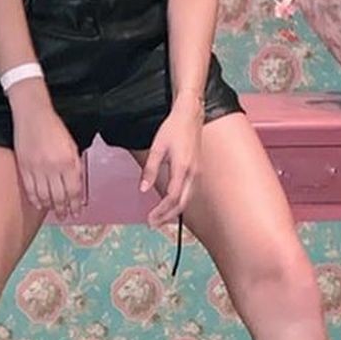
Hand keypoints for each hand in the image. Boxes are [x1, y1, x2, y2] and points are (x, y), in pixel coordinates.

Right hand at [11, 87, 84, 217]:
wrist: (32, 114)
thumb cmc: (54, 127)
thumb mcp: (71, 145)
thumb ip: (74, 165)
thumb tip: (76, 184)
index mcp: (68, 161)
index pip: (74, 190)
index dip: (76, 204)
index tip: (77, 212)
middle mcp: (53, 167)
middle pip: (59, 196)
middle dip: (63, 209)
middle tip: (65, 216)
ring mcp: (36, 168)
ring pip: (44, 195)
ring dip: (50, 206)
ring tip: (54, 212)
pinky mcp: (24, 167)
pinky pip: (30, 189)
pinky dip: (35, 199)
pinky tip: (39, 204)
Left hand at [139, 100, 201, 228]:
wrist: (190, 115)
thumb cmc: (173, 129)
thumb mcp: (157, 148)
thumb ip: (150, 170)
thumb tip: (143, 189)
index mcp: (183, 168)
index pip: (173, 198)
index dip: (161, 211)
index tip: (150, 219)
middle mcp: (193, 173)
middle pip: (182, 203)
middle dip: (167, 216)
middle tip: (152, 224)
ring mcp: (197, 173)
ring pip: (187, 199)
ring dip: (173, 211)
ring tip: (158, 217)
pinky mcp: (197, 171)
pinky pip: (189, 192)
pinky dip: (179, 202)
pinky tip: (169, 203)